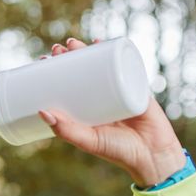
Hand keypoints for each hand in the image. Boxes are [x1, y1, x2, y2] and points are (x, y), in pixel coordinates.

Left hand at [36, 37, 185, 187]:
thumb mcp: (89, 141)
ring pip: (100, 64)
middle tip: (57, 49)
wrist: (154, 155)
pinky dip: (112, 50)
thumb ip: (67, 130)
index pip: (68, 86)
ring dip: (86, 50)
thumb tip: (41, 112)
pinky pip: (123, 64)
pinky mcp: (135, 84)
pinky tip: (101, 41)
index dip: (56, 72)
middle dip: (69, 57)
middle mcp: (101, 97)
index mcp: (88, 110)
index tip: (43, 61)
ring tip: (73, 43)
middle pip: (82, 70)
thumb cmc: (119, 151)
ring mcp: (119, 88)